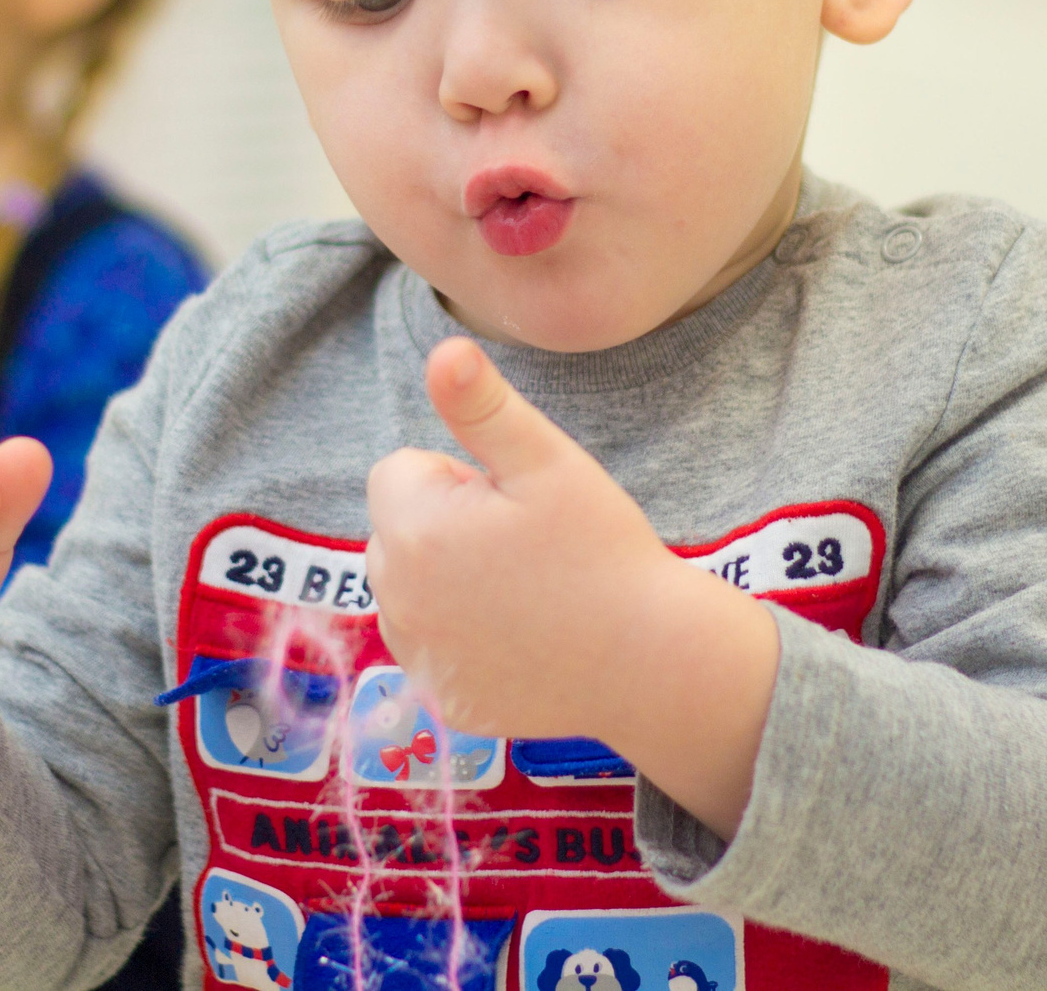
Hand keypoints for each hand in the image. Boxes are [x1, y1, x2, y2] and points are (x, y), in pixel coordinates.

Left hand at [368, 339, 779, 837]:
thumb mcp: (549, 462)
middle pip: (397, 530)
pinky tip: (519, 637)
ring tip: (524, 589)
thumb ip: (483, 405)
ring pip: (408, 588)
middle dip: (444, 526)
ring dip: (446, 580)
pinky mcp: (438, 696)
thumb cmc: (604, 550)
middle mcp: (396, 598)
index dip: (460, 477)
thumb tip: (444, 349)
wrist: (650, 660)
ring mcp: (415, 655)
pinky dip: (461, 638)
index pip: (400, 471)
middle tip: (524, 546)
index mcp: (414, 528)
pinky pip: (429, 645)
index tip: (513, 504)